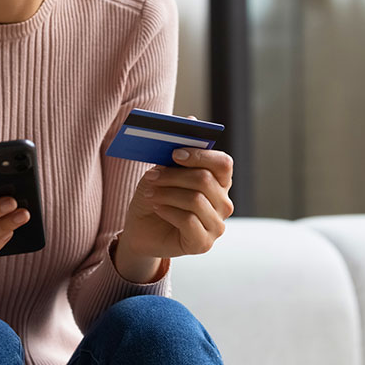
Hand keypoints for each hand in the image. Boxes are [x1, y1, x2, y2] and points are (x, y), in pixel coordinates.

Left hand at [119, 117, 233, 260]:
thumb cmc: (155, 196)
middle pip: (205, 180)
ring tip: (149, 193)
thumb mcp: (162, 171)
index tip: (174, 153)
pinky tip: (157, 208)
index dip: (200, 155)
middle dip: (174, 176)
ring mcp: (216, 225)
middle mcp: (223, 203)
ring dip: (167, 193)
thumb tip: (191, 120)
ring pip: (195, 200)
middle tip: (151, 176)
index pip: (223, 163)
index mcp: (219, 182)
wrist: (141, 229)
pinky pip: (189, 221)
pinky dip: (168, 211)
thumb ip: (177, 151)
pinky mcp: (204, 243)